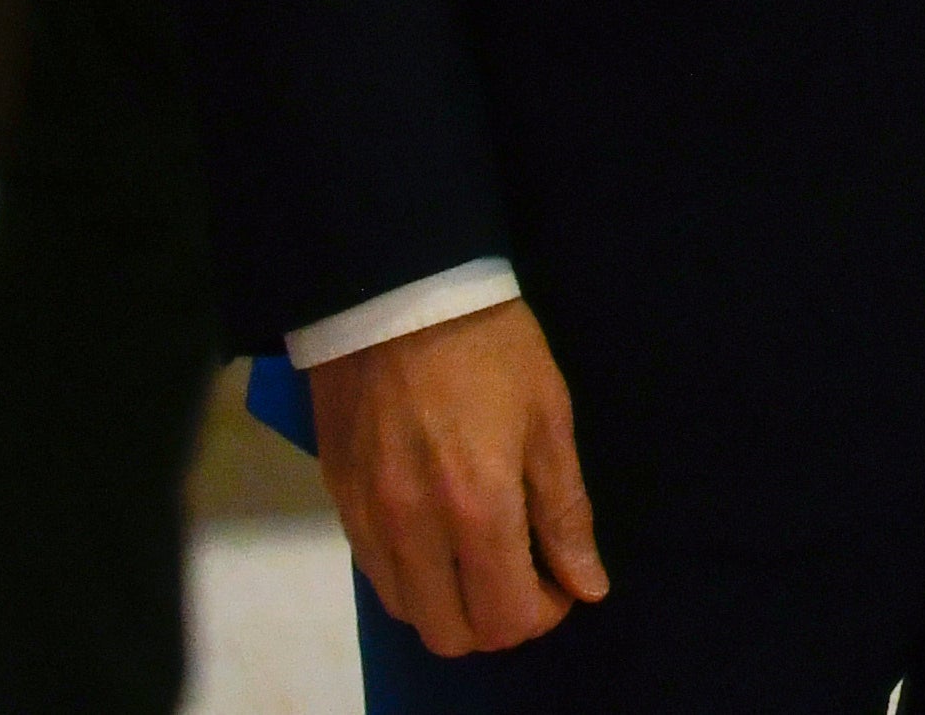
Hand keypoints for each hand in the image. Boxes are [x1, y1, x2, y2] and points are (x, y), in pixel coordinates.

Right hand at [306, 298, 604, 656]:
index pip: (508, 617)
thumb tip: (587, 584)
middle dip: (497, 619)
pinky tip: (438, 533)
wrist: (397, 290)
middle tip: (523, 574)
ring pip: (408, 611)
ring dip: (451, 602)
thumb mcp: (549, 418)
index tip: (562, 580)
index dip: (545, 612)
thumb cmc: (490, 346)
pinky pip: (374, 571)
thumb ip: (565, 512)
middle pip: (452, 633)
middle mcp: (414, 529)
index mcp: (478, 508)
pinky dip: (412, 575)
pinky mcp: (338, 498)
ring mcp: (368, 517)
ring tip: (481, 555)